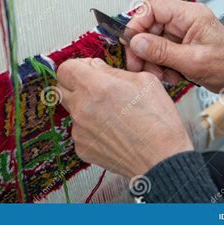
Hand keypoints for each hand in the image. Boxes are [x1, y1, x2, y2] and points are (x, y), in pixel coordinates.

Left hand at [56, 58, 193, 177]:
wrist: (162, 158)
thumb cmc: (157, 121)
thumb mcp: (143, 81)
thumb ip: (113, 70)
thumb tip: (97, 67)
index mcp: (94, 86)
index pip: (65, 69)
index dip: (77, 66)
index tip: (88, 69)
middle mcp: (81, 108)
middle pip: (61, 88)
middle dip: (75, 84)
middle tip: (95, 87)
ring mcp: (79, 130)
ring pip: (71, 110)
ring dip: (84, 106)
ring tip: (110, 112)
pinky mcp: (82, 147)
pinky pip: (79, 130)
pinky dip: (90, 128)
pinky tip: (111, 130)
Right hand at [126, 0, 223, 101]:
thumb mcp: (193, 62)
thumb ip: (162, 51)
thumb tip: (136, 41)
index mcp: (190, 15)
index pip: (153, 6)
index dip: (137, 22)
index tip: (131, 43)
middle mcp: (184, 20)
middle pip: (149, 25)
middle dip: (142, 47)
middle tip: (139, 66)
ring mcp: (182, 32)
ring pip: (152, 40)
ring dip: (151, 60)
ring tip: (161, 75)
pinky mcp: (181, 45)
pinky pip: (160, 51)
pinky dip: (160, 65)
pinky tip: (170, 75)